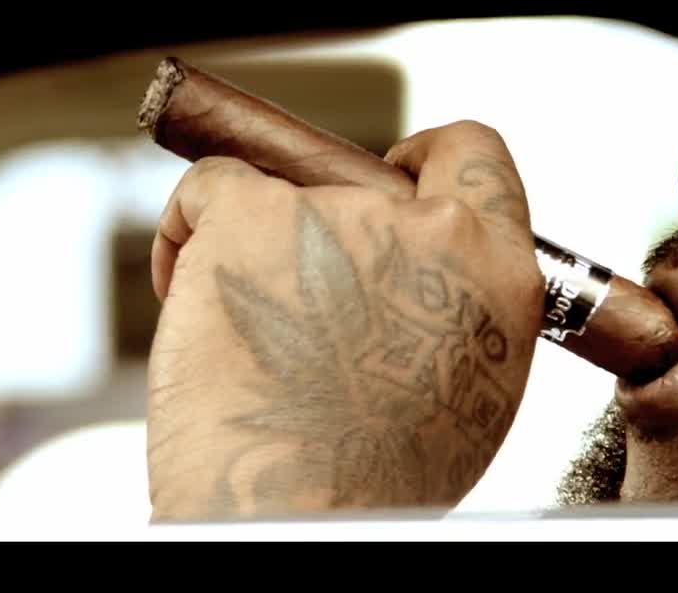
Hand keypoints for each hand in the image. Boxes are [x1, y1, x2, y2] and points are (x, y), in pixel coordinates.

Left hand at [145, 121, 544, 520]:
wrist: (292, 519)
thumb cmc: (363, 482)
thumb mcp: (462, 392)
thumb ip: (452, 310)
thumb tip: (411, 271)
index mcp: (495, 273)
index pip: (476, 159)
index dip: (428, 157)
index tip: (393, 168)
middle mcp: (428, 231)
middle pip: (365, 179)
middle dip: (325, 219)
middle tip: (294, 277)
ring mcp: (338, 214)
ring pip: (279, 187)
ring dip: (254, 242)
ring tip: (242, 332)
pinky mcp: (250, 214)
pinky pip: (208, 188)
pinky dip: (186, 231)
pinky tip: (182, 291)